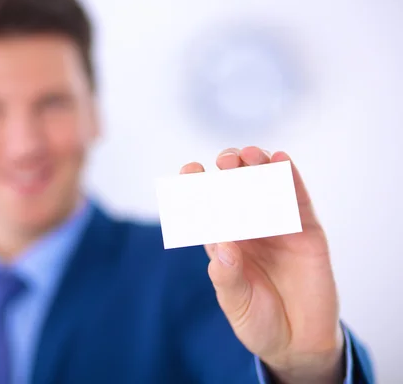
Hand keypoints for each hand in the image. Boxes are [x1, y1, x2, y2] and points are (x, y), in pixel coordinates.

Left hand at [180, 147, 344, 383]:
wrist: (299, 341)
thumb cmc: (259, 321)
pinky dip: (291, 178)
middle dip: (229, 170)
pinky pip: (297, 199)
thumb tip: (223, 245)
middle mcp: (248, 228)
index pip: (207, 209)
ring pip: (266, 186)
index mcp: (223, 242)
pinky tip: (282, 161)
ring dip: (258, 167)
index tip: (190, 169)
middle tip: (225, 161)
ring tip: (250, 155)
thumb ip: (228, 276)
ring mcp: (277, 226)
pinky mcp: (306, 230)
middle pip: (236, 189)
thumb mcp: (237, 303)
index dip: (197, 188)